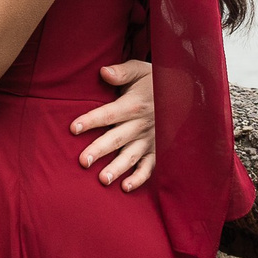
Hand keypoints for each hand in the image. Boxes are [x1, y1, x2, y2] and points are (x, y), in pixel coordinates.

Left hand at [72, 59, 155, 189]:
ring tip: (102, 180)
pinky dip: (139, 178)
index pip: (108, 113)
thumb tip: (103, 71)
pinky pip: (149, 167)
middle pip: (117, 139)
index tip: (73, 128)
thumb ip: (122, 72)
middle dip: (100, 150)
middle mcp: (140, 125)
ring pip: (130, 156)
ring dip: (117, 168)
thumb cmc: (154, 81)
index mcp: (133, 105)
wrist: (185, 92)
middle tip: (83, 161)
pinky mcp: (156, 151)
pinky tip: (125, 188)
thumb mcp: (140, 70)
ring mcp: (149, 140)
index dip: (90, 120)